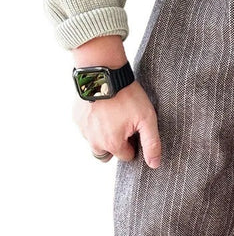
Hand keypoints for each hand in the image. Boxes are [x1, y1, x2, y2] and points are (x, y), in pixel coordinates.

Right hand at [70, 35, 161, 168]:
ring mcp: (82, 129)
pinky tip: (103, 109)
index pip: (127, 156)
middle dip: (117, 146)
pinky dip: (94, 123)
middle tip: (124, 126)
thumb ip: (151, 144)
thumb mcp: (147, 119)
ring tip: (114, 116)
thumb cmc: (127, 95)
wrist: (103, 71)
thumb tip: (154, 164)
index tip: (136, 129)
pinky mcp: (76, 117)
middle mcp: (94, 141)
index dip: (134, 144)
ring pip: (95, 142)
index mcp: (112, 144)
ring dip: (104, 135)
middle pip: (108, 154)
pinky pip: (86, 128)